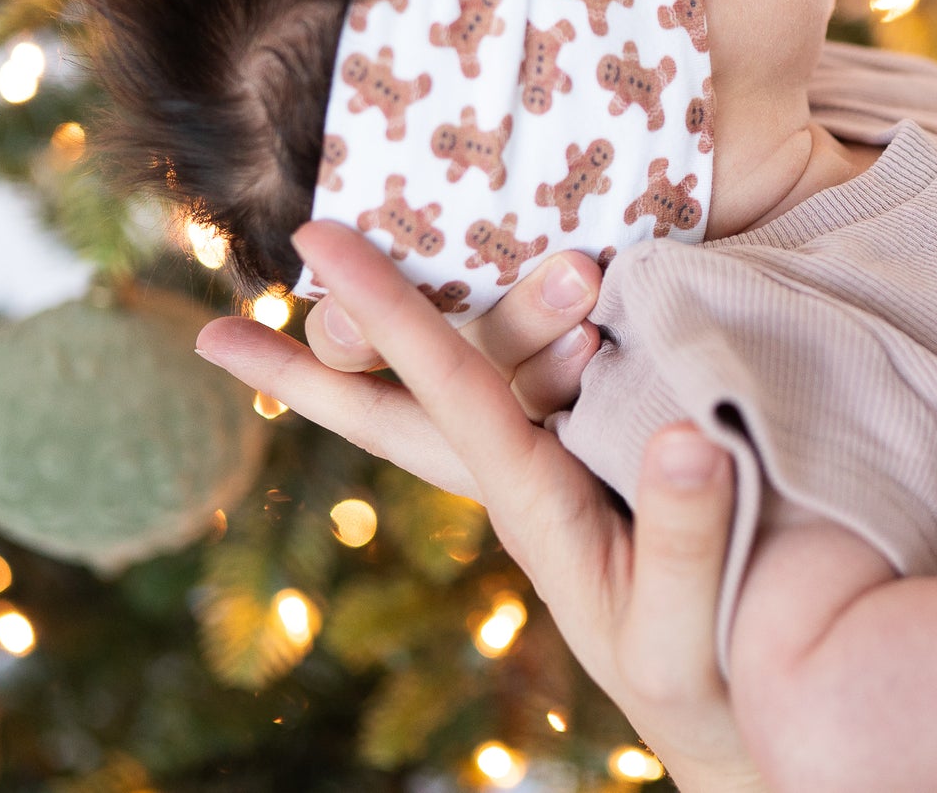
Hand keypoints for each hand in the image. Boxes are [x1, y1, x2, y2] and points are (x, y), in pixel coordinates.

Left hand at [196, 222, 764, 792]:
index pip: (442, 389)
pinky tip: (487, 294)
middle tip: (224, 322)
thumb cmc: (692, 669)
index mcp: (529, 497)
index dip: (384, 312)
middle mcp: (519, 467)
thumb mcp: (681, 622)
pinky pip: (530, 374)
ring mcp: (550, 455)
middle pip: (400, 403)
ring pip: (470, 369)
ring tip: (340, 277)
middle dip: (321, 357)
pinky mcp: (593, 441)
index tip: (316, 239)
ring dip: (421, 314)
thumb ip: (681, 535)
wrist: (712, 697)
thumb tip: (680, 437)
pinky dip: (501, 327)